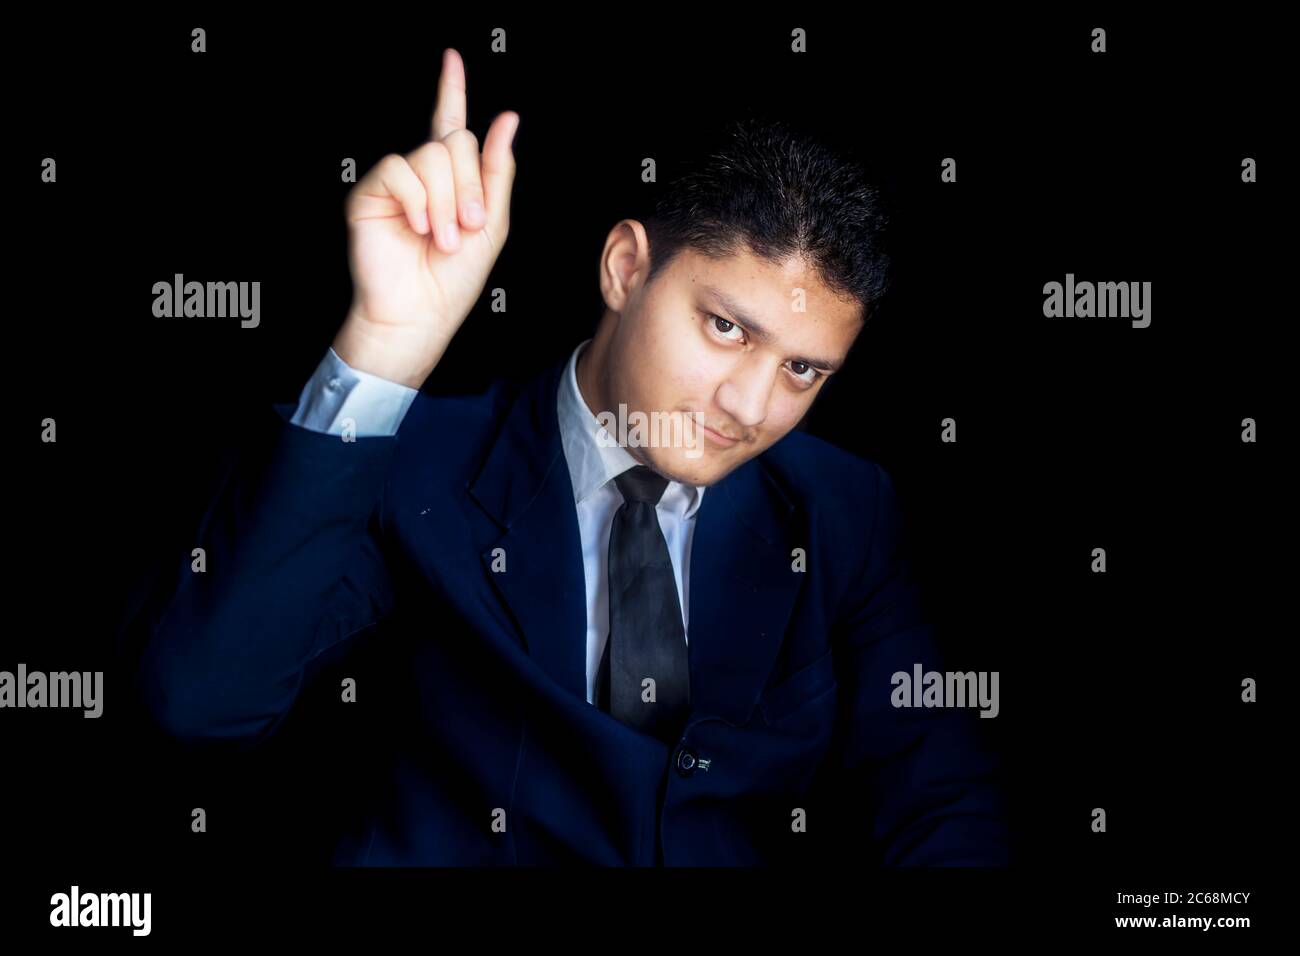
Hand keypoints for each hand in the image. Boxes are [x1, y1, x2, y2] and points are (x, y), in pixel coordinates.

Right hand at [334, 47, 518, 386]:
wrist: (421, 314)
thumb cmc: (455, 280)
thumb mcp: (492, 223)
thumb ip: (499, 170)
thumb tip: (506, 118)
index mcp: (452, 180)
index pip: (451, 125)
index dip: (452, 90)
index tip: (452, 59)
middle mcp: (422, 175)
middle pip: (454, 142)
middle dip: (470, 185)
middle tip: (469, 227)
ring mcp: (396, 183)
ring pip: (430, 156)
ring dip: (447, 202)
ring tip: (444, 239)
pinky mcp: (371, 194)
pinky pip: (400, 171)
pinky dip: (419, 202)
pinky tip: (419, 228)